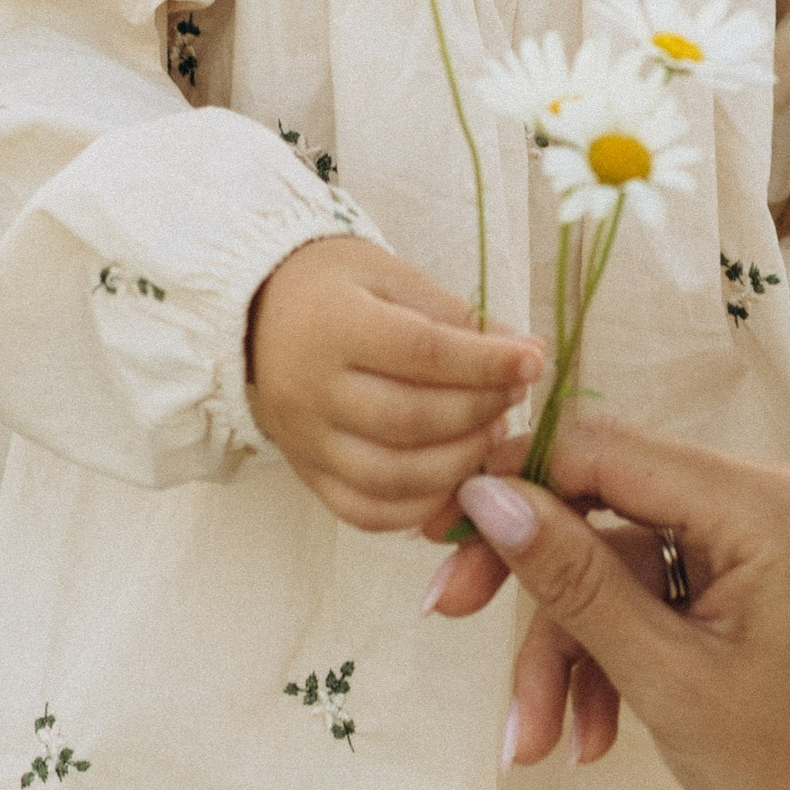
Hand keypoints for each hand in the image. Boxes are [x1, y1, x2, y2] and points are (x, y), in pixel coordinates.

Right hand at [247, 238, 541, 532]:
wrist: (258, 311)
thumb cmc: (337, 287)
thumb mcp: (393, 277)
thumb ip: (456, 316)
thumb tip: (525, 354)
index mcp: (332, 324)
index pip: (422, 353)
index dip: (486, 362)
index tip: (532, 360)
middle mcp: (310, 389)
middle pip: (411, 420)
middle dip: (479, 412)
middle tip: (513, 396)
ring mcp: (304, 440)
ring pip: (393, 477)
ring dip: (458, 463)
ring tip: (488, 434)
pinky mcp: (306, 475)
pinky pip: (367, 513)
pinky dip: (420, 506)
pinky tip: (452, 477)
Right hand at [452, 420, 789, 789]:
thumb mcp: (667, 680)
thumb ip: (572, 577)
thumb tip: (484, 492)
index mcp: (769, 504)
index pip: (606, 451)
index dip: (512, 480)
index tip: (437, 524)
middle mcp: (777, 498)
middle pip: (609, 510)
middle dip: (537, 587)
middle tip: (446, 615)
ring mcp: (775, 540)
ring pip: (626, 566)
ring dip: (574, 650)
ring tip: (535, 741)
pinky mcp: (767, 581)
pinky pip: (666, 595)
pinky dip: (622, 658)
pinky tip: (593, 735)